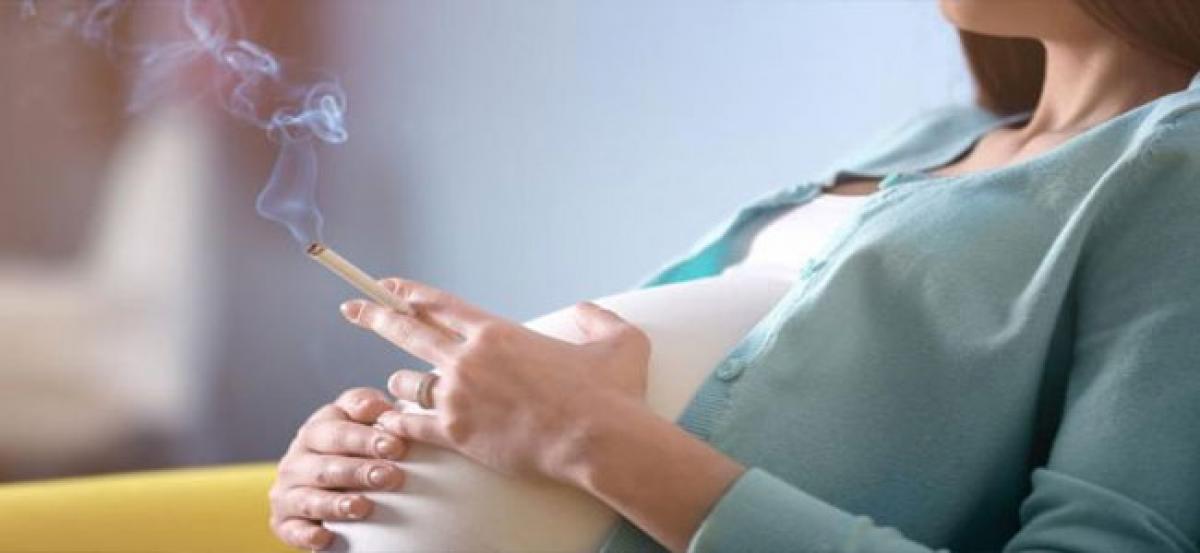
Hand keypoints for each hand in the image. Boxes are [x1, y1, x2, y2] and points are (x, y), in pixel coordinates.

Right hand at [269, 388, 407, 549]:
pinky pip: (293, 530)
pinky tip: (326, 537)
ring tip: (362, 506)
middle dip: (358, 472)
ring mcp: (287, 491)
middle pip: (326, 465)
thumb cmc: (354, 446)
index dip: (366, 437)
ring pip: (310, 498)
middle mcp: (297, 459)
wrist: (327, 482)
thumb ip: (371, 408)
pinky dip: (308, 534)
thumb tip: (387, 412)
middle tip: (390, 477)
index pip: (337, 429)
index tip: (396, 446)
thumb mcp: (362, 420)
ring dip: (336, 504)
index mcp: (316, 429)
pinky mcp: (284, 522)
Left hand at [340, 277, 651, 482]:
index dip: (410, 292)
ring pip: (407, 383)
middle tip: (350, 307)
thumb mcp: (621, 341)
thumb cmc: (611, 393)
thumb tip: (586, 309)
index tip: (387, 286)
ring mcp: (458, 396)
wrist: (598, 439)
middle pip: (406, 330)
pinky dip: (398, 423)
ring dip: (402, 384)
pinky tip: (389, 423)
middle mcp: (470, 358)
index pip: (440, 304)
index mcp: (498, 332)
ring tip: (404, 389)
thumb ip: (599, 317)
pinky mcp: (456, 433)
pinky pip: (411, 424)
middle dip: (373, 315)